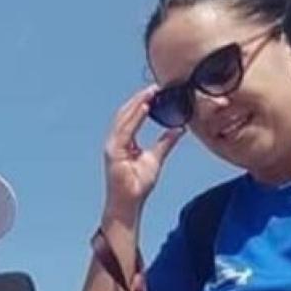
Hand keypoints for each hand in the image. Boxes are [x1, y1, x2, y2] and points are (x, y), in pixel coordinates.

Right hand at [103, 86, 184, 219]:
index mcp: (123, 142)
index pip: (131, 117)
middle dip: (139, 99)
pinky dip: (134, 117)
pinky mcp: (113, 151)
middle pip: (125, 114)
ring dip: (137, 103)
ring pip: (123, 118)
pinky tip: (144, 106)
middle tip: (154, 87)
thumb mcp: (156, 159)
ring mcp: (112, 146)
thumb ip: (165, 142)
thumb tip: (179, 129)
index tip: (156, 92)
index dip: (142, 103)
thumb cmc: (137, 185)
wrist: (128, 203)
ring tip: (150, 92)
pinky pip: (125, 129)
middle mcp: (115, 141)